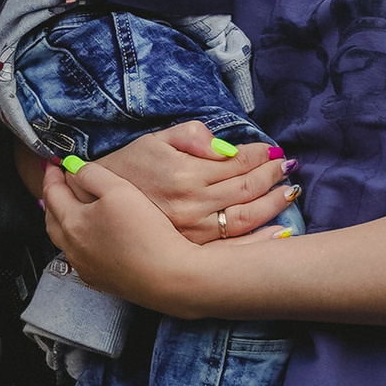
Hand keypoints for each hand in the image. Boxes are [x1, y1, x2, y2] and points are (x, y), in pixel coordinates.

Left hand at [39, 153, 220, 312]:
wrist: (168, 276)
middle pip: (52, 219)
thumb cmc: (146, 233)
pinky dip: (78, 241)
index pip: (52, 194)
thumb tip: (76, 169)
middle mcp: (73, 248)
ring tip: (71, 209)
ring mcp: (85, 267)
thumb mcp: (119, 190)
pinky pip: (80, 257)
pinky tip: (91, 238)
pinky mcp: (100, 280)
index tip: (53, 165)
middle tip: (58, 185)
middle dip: (52, 199)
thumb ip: (92, 175)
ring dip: (63, 222)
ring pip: (64, 240)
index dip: (52, 176)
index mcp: (73, 223)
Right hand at [95, 119, 290, 240]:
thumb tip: (224, 146)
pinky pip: (233, 248)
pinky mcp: (191, 249)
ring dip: (273, 204)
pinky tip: (280, 233)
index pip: (237, 163)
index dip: (259, 155)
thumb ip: (191, 136)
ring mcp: (193, 231)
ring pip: (246, 218)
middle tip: (286, 166)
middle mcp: (192, 205)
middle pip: (246, 189)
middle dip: (271, 176)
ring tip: (288, 192)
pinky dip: (261, 241)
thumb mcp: (154, 141)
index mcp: (185, 174)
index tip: (270, 149)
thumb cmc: (128, 169)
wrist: (97, 205)